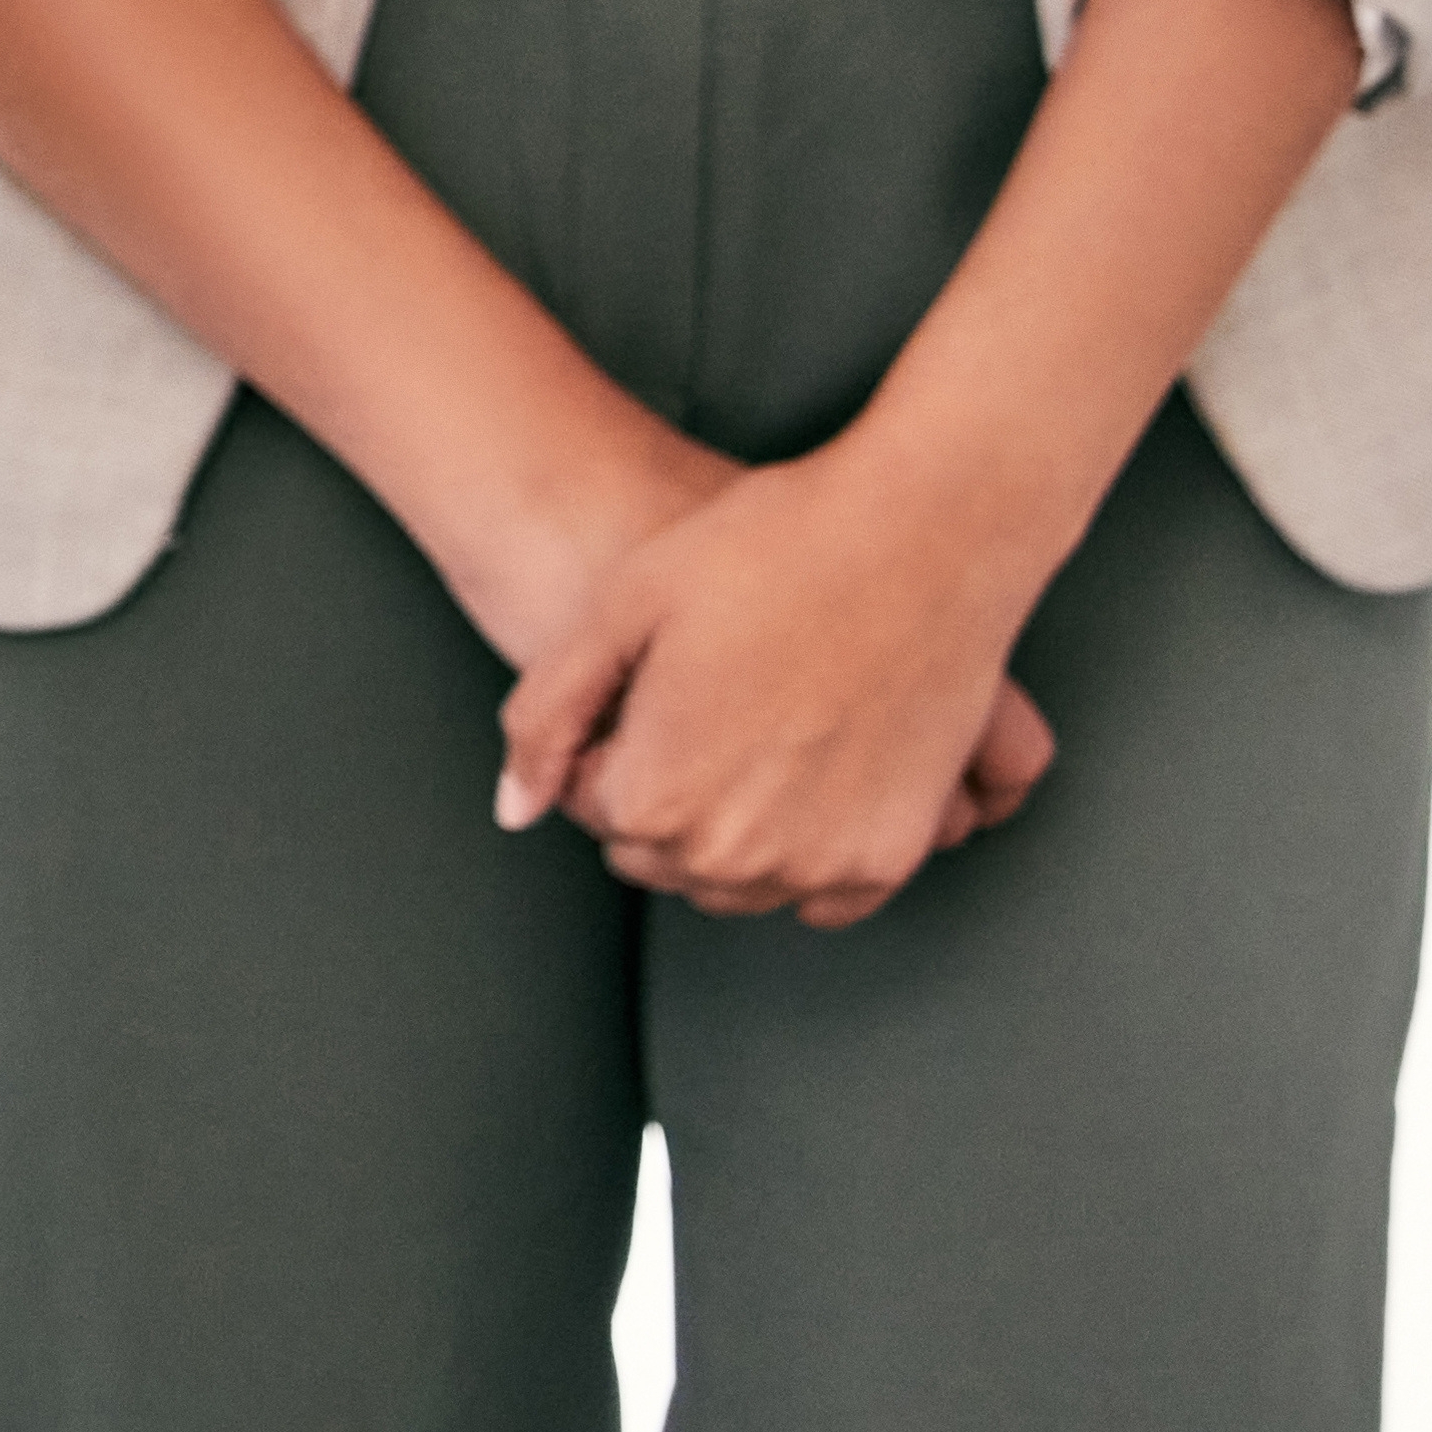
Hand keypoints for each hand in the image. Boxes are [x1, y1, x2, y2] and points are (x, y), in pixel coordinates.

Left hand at [494, 437, 1066, 924]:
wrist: (917, 534)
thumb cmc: (762, 552)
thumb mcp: (618, 610)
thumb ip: (547, 719)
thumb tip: (514, 809)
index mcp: (655, 795)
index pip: (591, 806)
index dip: (604, 744)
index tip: (641, 692)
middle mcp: (736, 853)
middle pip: (657, 856)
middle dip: (655, 797)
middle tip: (691, 712)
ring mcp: (820, 864)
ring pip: (732, 885)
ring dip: (722, 833)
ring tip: (743, 734)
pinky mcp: (889, 856)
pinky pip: (820, 897)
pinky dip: (798, 858)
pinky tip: (797, 782)